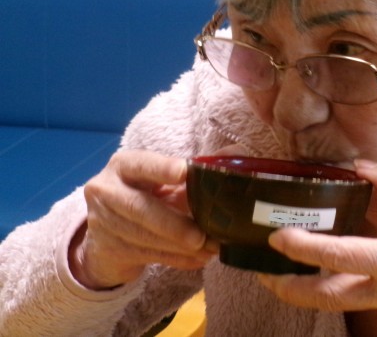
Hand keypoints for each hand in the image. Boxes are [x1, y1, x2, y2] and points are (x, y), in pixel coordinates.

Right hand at [69, 150, 217, 289]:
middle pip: (139, 207)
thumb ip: (200, 166)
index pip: (142, 164)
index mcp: (124, 165)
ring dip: (180, 247)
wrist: (108, 231)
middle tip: (200, 236)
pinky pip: (147, 255)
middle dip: (173, 224)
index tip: (184, 172)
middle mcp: (106, 190)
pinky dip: (176, 259)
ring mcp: (103, 222)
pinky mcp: (108, 249)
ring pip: (144, 236)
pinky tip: (198, 260)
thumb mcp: (168, 178)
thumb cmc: (148, 194)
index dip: (162, 168)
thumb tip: (237, 153)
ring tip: (210, 249)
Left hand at [258, 160, 376, 320]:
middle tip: (262, 272)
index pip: (342, 257)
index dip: (306, 249)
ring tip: (281, 273)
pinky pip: (358, 301)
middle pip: (327, 298)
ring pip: (339, 305)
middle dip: (289, 288)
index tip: (278, 238)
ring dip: (306, 292)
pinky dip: (333, 288)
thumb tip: (361, 166)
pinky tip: (323, 271)